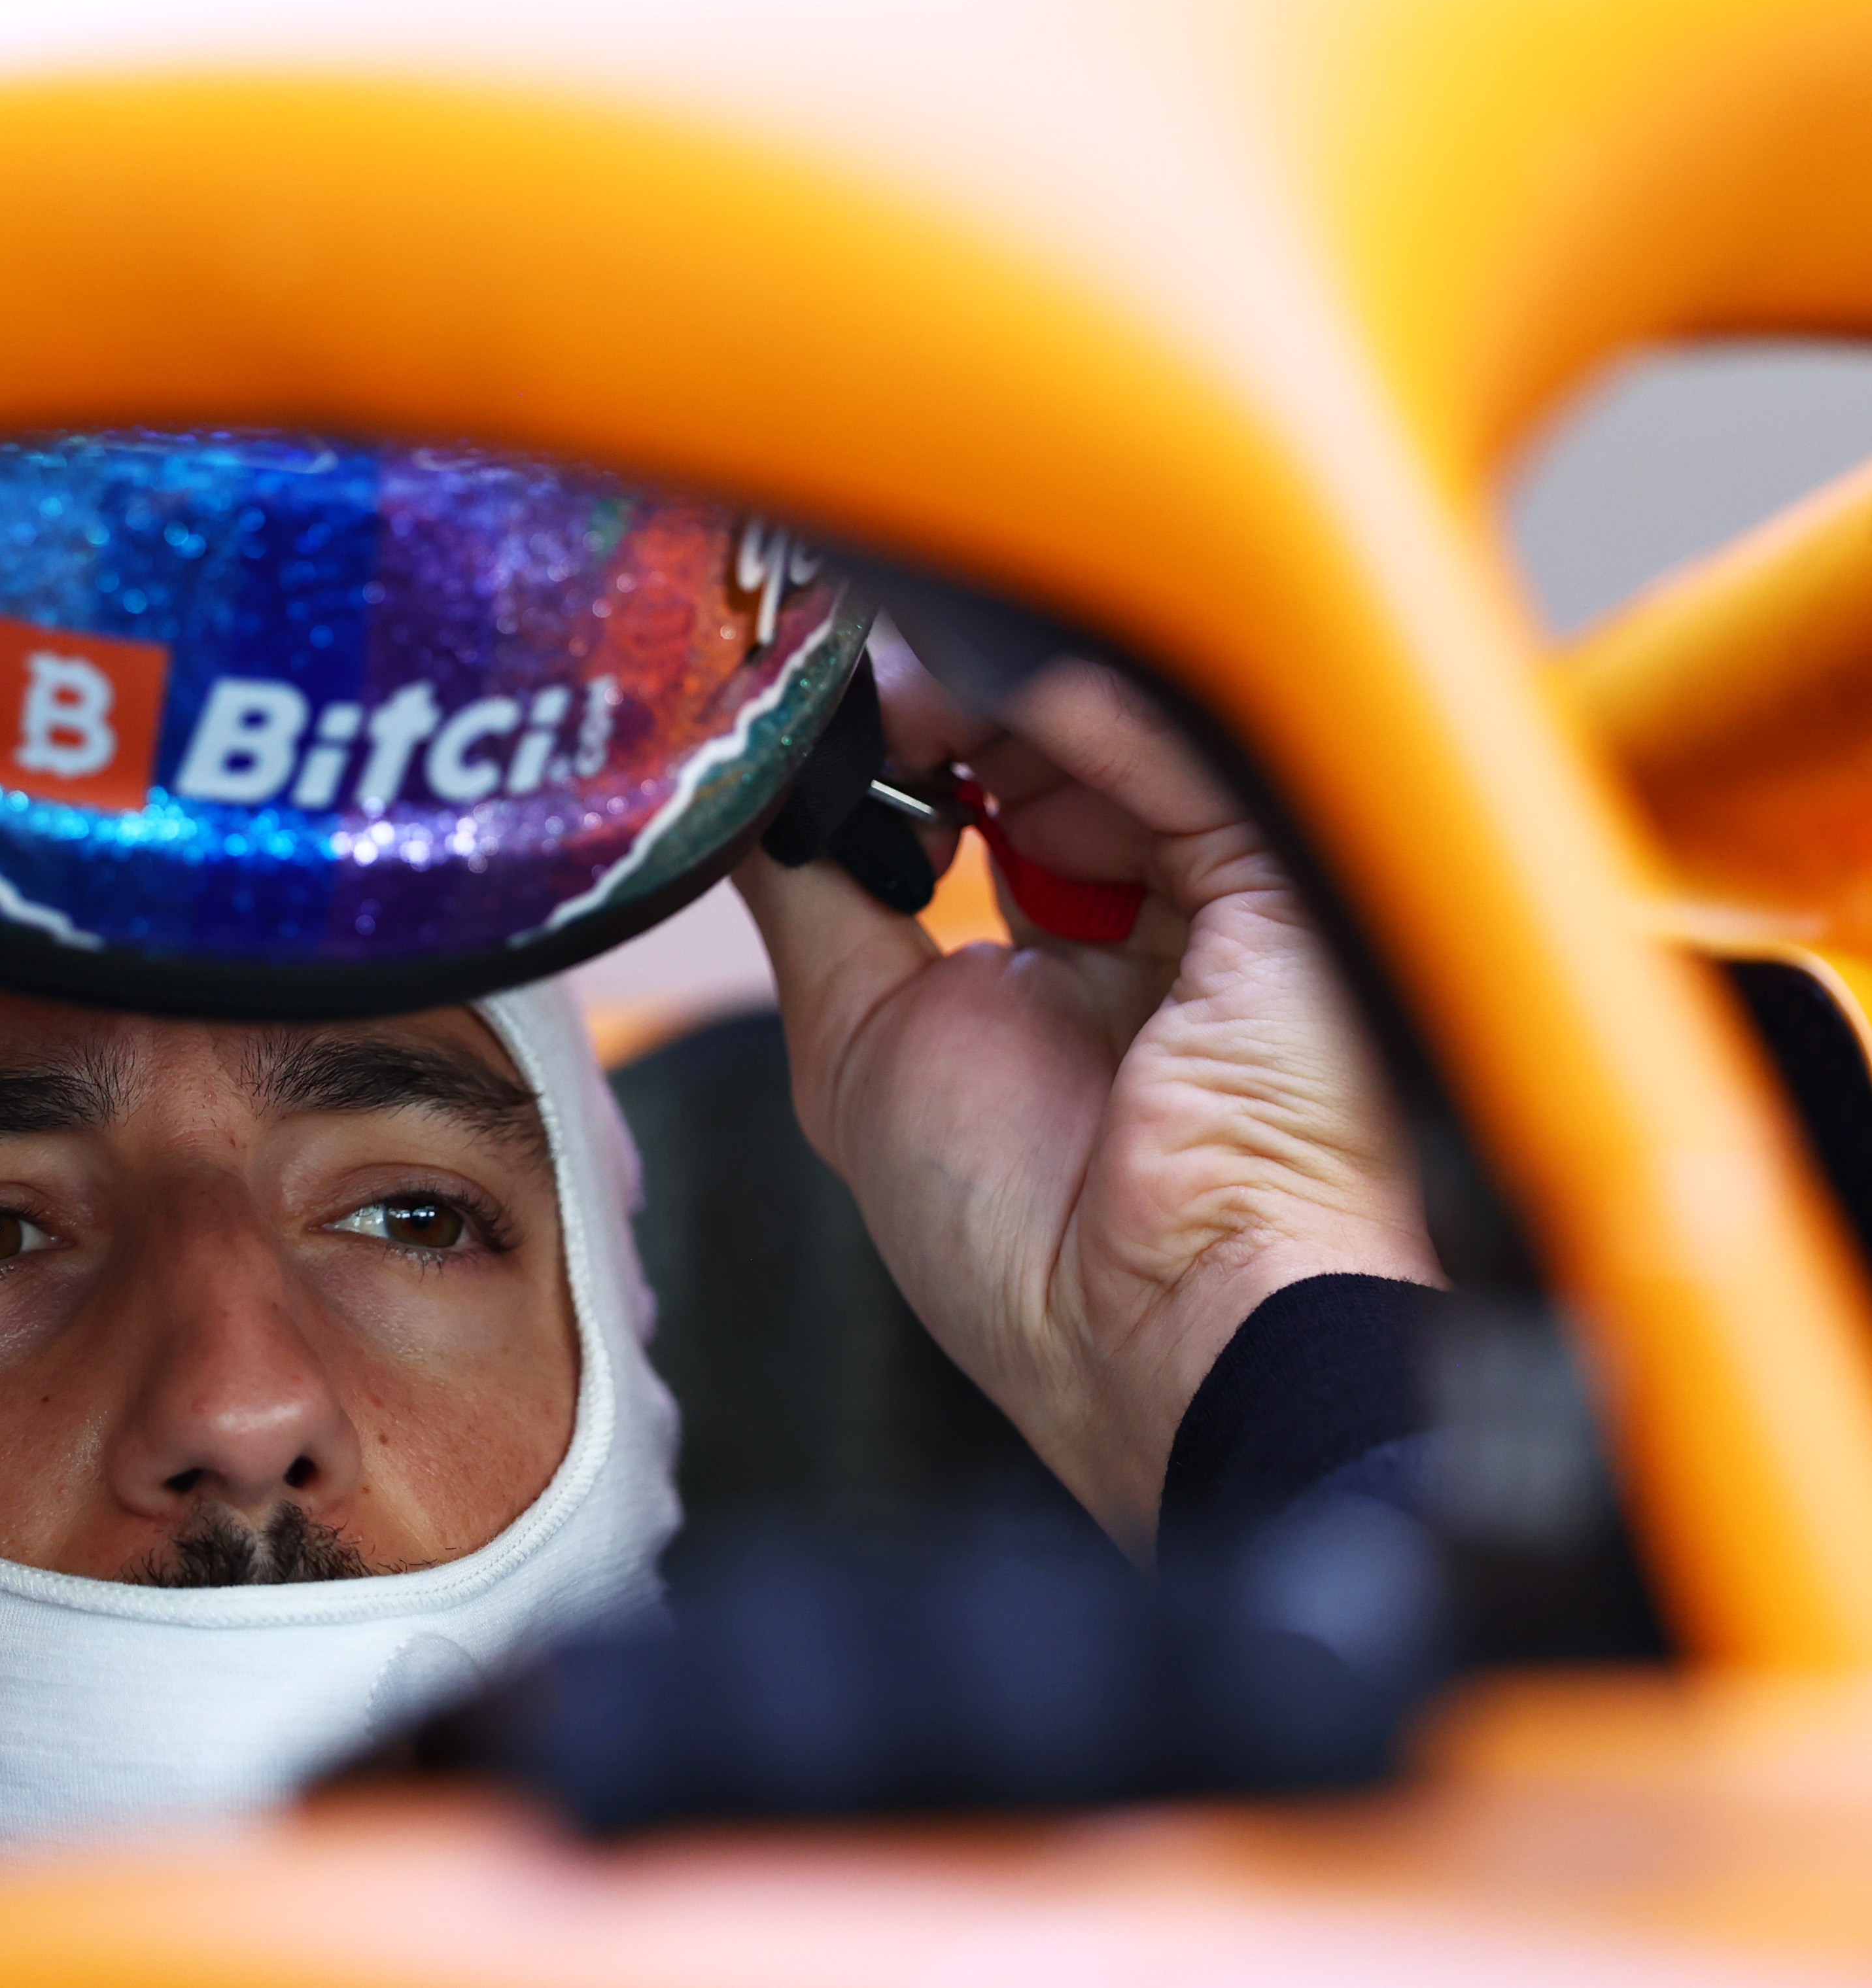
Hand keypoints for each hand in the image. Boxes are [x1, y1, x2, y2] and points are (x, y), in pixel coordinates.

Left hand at [732, 639, 1440, 1553]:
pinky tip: (992, 691)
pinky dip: (1082, 709)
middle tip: (857, 709)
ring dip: (992, 701)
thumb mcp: (857, 1039)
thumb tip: (748, 789)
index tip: (822, 730)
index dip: (903, 750)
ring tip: (908, 717)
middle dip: (939, 714)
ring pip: (1113, 731)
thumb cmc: (1017, 1241)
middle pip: (1051, 746)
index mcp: (1067, 963)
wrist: (1145, 1336)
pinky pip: (1181, 757)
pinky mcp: (1278, 883)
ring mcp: (1221, 895)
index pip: (993, 796)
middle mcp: (1151, 918)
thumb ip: (811, 900)